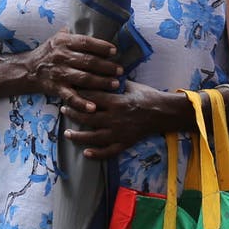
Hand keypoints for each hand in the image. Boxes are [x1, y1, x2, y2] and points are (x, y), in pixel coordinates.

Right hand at [22, 30, 121, 111]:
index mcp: (63, 42)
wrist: (28, 70)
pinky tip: (93, 108)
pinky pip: (71, 97)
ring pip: (84, 78)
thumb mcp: (57, 38)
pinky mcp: (56, 88)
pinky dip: (82, 103)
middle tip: (120, 71)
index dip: (101, 46)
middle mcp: (61, 56)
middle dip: (107, 67)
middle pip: (88, 61)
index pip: (86, 42)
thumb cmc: (47, 53)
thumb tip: (91, 21)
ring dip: (101, 82)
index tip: (114, 51)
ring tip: (115, 84)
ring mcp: (58, 73)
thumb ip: (72, 32)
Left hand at [60, 81, 176, 158]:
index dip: (77, 96)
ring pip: (94, 137)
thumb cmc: (147, 96)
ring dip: (78, 136)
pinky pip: (109, 151)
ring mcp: (120, 133)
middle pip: (88, 118)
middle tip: (63, 110)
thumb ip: (112, 83)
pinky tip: (85, 153)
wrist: (164, 112)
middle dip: (73, 115)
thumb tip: (97, 74)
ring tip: (67, 134)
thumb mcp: (130, 85)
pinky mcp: (126, 143)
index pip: (91, 99)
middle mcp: (115, 118)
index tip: (68, 93)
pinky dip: (97, 153)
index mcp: (116, 102)